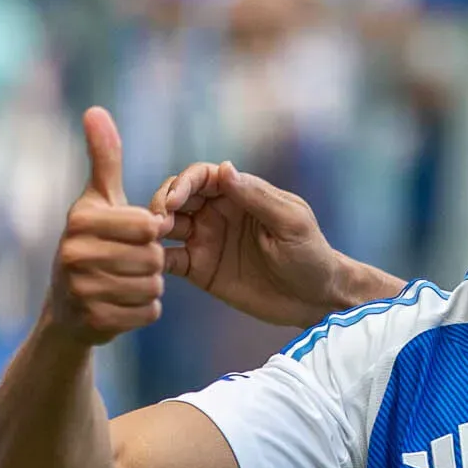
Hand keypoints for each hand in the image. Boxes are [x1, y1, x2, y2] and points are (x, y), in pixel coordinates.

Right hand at [46, 107, 168, 345]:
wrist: (66, 309)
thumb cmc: (93, 242)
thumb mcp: (98, 199)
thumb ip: (104, 158)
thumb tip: (95, 109)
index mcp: (80, 220)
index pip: (147, 225)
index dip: (153, 231)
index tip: (138, 234)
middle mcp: (73, 254)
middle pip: (153, 257)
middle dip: (153, 262)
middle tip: (130, 262)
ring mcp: (80, 291)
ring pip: (153, 286)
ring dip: (150, 286)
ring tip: (126, 281)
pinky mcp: (93, 322)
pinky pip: (149, 313)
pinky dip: (145, 310)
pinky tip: (123, 304)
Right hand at [147, 159, 387, 327]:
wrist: (316, 299)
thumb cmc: (311, 254)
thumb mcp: (290, 223)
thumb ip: (257, 197)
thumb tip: (224, 167)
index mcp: (239, 194)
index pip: (201, 176)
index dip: (182, 183)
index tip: (174, 201)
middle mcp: (217, 212)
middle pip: (176, 197)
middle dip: (160, 204)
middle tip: (156, 224)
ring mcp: (206, 240)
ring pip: (166, 226)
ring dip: (152, 230)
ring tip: (151, 241)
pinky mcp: (200, 270)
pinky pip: (170, 259)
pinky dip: (154, 258)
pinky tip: (151, 264)